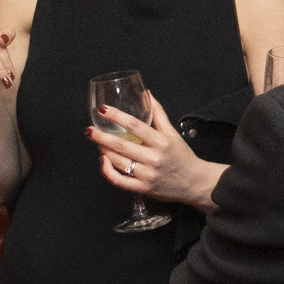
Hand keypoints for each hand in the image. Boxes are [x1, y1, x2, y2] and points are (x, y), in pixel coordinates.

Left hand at [88, 90, 220, 210]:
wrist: (194, 183)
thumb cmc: (182, 157)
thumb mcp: (173, 134)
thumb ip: (158, 114)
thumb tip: (146, 94)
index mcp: (161, 142)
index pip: (135, 126)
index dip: (117, 116)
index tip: (103, 110)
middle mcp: (154, 159)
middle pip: (121, 145)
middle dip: (101, 136)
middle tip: (89, 130)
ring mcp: (147, 175)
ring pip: (118, 162)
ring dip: (103, 150)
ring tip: (97, 141)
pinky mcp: (143, 189)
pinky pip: (119, 181)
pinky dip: (107, 171)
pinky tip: (103, 161)